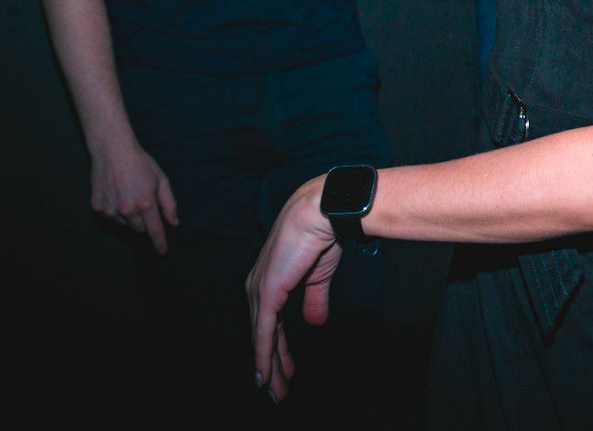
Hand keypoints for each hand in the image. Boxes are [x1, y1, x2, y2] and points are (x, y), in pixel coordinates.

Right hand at [90, 140, 177, 253]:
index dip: (160, 242)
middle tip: (143, 202)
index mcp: (145, 203)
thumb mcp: (161, 179)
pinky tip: (117, 194)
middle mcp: (127, 210)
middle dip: (144, 221)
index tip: (162, 251)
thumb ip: (169, 203)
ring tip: (128, 194)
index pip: (154, 230)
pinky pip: (111, 218)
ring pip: (125, 224)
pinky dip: (116, 211)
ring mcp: (110, 210)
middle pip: (140, 229)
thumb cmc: (140, 163)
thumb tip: (174, 222)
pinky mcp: (98, 207)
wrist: (112, 151)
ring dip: (129, 216)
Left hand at [248, 178, 343, 403]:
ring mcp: (260, 291)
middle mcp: (258, 287)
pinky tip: (265, 374)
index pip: (271, 323)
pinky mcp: (266, 293)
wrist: (322, 212)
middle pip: (263, 335)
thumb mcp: (319, 275)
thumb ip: (313, 300)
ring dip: (269, 367)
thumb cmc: (321, 234)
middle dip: (271, 365)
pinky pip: (264, 332)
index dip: (276, 349)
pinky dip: (264, 355)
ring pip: (262, 338)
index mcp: (270, 281)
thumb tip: (314, 323)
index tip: (284, 371)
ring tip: (276, 391)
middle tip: (277, 391)